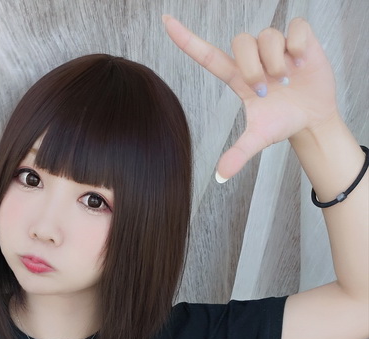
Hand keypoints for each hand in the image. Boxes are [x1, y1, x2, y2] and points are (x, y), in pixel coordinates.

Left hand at [162, 16, 339, 179]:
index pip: (207, 55)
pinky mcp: (299, 38)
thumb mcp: (258, 138)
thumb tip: (220, 176)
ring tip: (287, 80)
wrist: (312, 118)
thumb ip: (239, 153)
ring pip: (267, 35)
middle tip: (266, 88)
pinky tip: (301, 63)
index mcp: (237, 77)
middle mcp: (253, 57)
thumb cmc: (281, 122)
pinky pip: (294, 27)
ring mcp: (276, 46)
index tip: (166, 22)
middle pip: (240, 41)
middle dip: (253, 67)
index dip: (186, 39)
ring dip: (276, 61)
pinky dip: (298, 46)